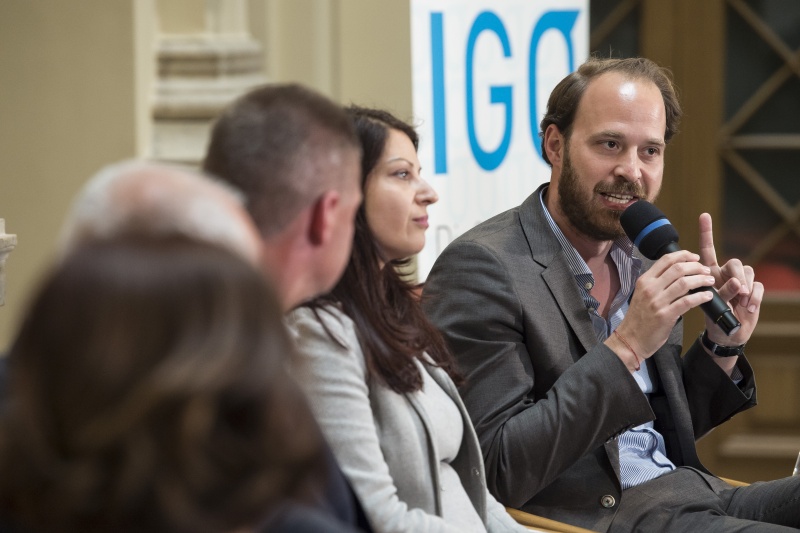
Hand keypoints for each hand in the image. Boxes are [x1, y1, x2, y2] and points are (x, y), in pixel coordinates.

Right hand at [607, 250, 715, 369]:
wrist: (630, 339)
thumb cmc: (639, 318)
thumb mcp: (642, 295)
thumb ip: (657, 284)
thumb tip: (679, 274)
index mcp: (644, 281)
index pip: (666, 260)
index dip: (684, 255)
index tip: (695, 258)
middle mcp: (650, 288)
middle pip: (678, 269)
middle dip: (696, 267)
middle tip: (706, 270)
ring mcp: (657, 302)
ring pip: (684, 283)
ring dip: (701, 279)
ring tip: (710, 281)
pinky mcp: (665, 315)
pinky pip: (687, 302)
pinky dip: (701, 297)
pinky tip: (708, 296)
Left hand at [698, 213, 761, 346]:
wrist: (726, 333)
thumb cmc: (713, 316)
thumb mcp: (711, 303)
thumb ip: (721, 292)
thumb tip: (738, 283)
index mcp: (709, 272)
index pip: (707, 250)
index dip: (706, 233)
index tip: (704, 215)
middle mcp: (725, 273)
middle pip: (734, 262)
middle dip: (737, 275)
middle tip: (737, 291)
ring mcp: (741, 281)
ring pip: (748, 272)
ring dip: (746, 288)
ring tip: (741, 302)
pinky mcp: (753, 290)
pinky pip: (758, 286)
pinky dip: (754, 298)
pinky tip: (748, 307)